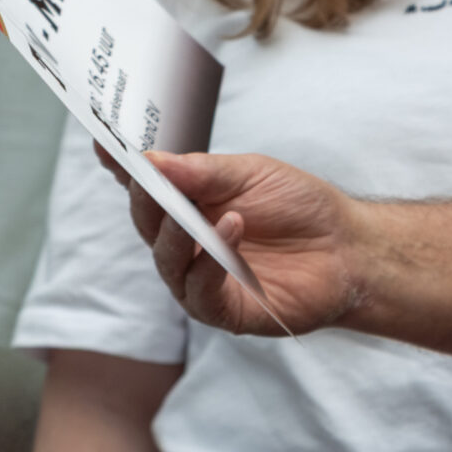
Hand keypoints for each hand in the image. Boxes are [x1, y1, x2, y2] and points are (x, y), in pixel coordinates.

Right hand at [105, 148, 365, 338]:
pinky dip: (210, 262)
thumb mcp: (252, 174)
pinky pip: (200, 290)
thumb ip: (203, 171)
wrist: (348, 247)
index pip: (145, 186)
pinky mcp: (222, 309)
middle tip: (148, 176)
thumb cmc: (298, 206)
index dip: (121, 166)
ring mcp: (199, 277)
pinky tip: (230, 231)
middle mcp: (184, 243)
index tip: (103, 142)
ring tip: (202, 211)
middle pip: (148, 221)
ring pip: (167, 258)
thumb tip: (152, 160)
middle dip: (146, 197)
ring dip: (179, 232)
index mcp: (188, 204)